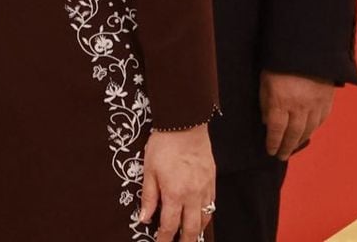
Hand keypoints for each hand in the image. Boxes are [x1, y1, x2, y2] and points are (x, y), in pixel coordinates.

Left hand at [140, 124, 214, 241]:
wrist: (185, 126)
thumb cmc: (163, 146)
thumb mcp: (149, 171)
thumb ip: (148, 197)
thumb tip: (144, 218)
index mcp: (174, 194)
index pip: (170, 225)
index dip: (165, 239)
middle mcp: (193, 196)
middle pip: (191, 228)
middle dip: (185, 241)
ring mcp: (205, 189)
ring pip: (205, 219)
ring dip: (197, 232)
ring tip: (190, 238)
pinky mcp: (213, 182)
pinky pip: (211, 206)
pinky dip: (206, 216)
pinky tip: (200, 219)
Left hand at [261, 70, 335, 159]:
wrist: (308, 49)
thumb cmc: (279, 63)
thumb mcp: (265, 81)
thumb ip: (265, 102)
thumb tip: (266, 122)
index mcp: (281, 101)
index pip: (277, 129)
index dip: (273, 142)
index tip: (270, 151)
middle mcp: (300, 106)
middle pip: (293, 133)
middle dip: (286, 147)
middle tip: (281, 156)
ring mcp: (316, 105)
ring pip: (309, 130)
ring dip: (300, 141)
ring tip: (292, 148)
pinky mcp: (327, 101)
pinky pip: (321, 120)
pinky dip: (313, 129)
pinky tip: (307, 133)